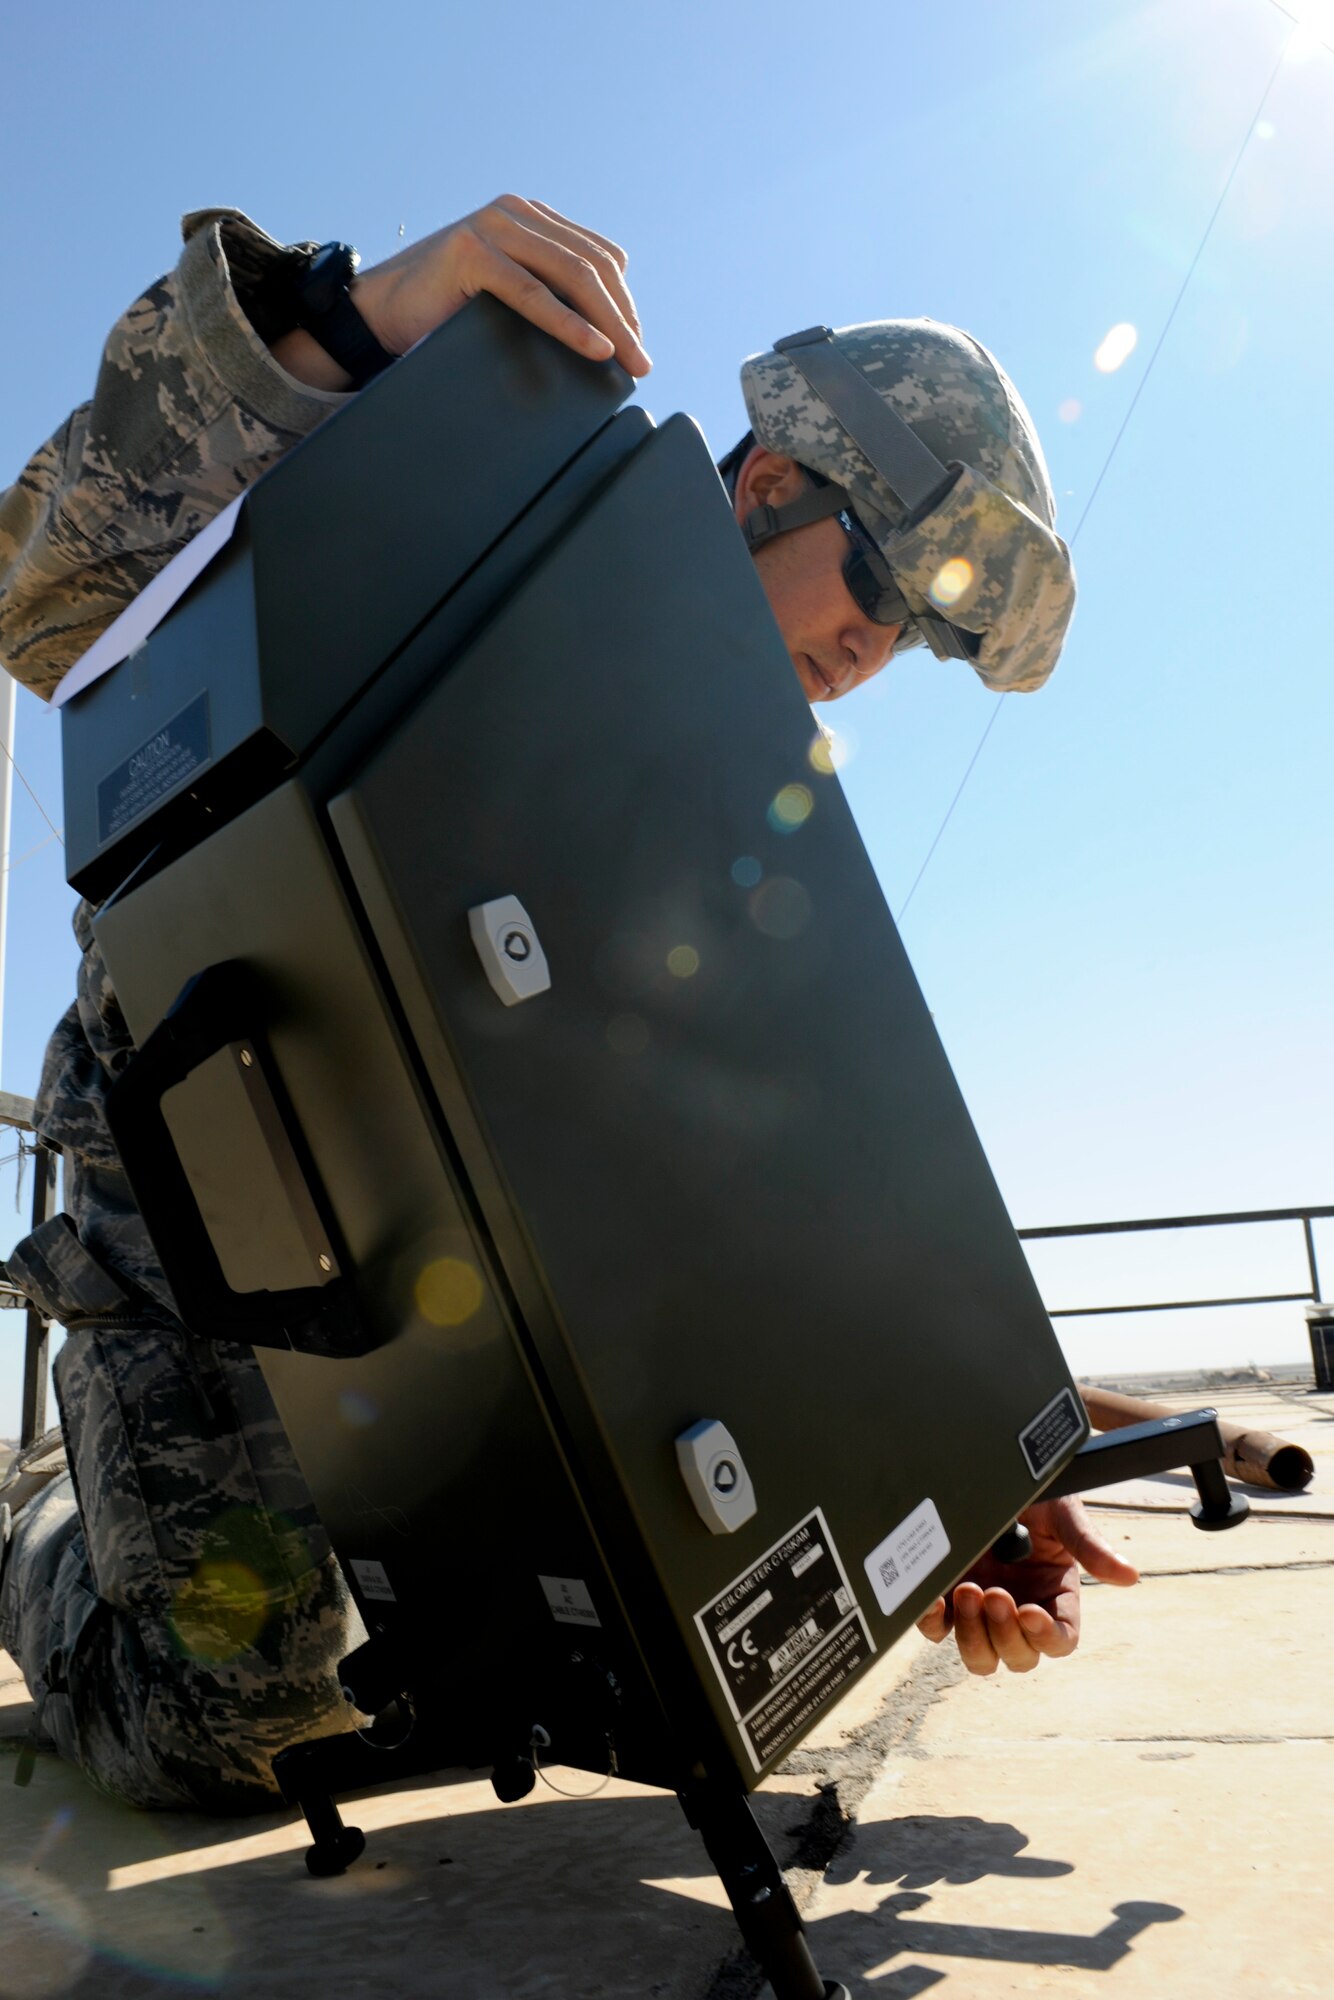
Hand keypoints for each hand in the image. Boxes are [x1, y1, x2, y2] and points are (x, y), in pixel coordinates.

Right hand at [274, 195, 648, 389]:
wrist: (380, 313)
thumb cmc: (444, 312)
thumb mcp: (507, 295)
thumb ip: (546, 293)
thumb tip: (605, 334)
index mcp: (530, 218)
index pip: (599, 256)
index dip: (624, 302)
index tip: (636, 345)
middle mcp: (515, 212)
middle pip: (592, 266)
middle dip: (624, 318)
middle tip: (643, 364)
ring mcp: (493, 226)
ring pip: (572, 275)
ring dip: (608, 323)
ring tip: (627, 361)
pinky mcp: (472, 251)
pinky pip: (534, 292)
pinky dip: (568, 323)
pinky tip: (593, 347)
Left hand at [916, 1496, 1138, 1675]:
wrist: (987, 1472)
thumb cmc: (1035, 1494)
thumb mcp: (1062, 1513)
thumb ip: (1089, 1545)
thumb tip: (1129, 1575)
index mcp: (1055, 1597)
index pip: (1060, 1641)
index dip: (1046, 1637)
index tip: (1029, 1612)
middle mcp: (1020, 1610)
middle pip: (1018, 1657)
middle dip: (1005, 1633)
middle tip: (995, 1593)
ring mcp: (983, 1609)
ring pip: (980, 1656)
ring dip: (974, 1633)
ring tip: (969, 1589)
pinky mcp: (947, 1599)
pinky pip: (938, 1630)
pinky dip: (934, 1623)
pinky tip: (935, 1599)